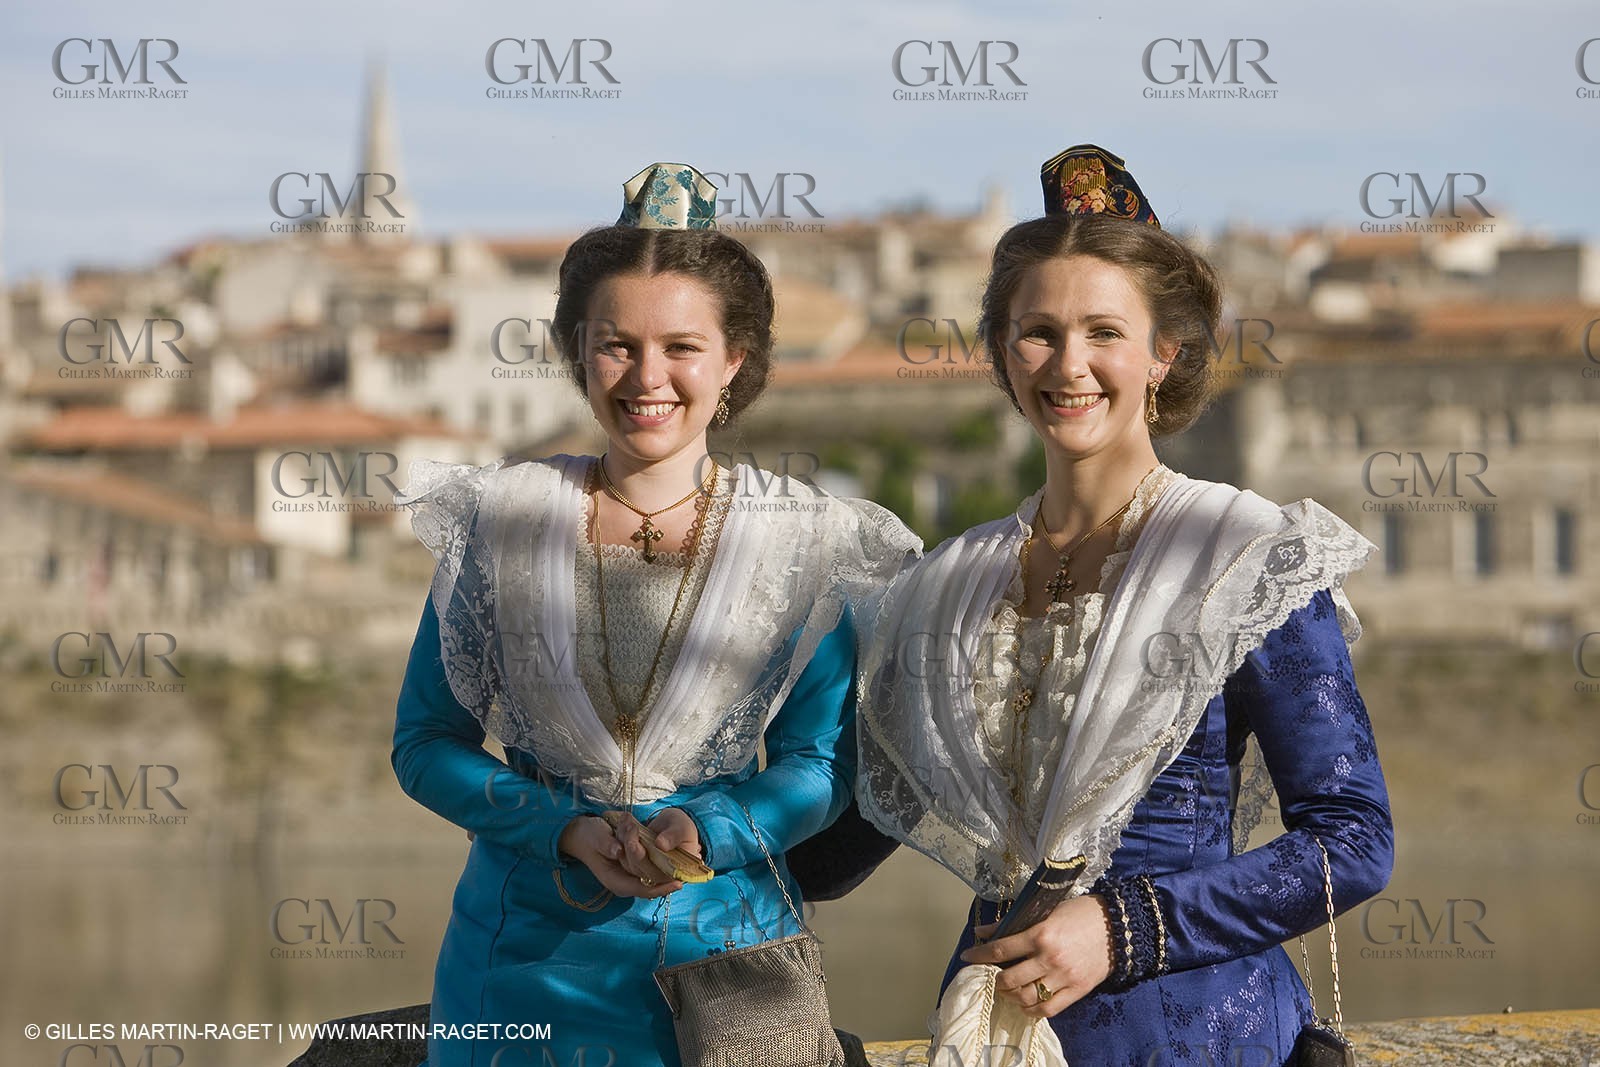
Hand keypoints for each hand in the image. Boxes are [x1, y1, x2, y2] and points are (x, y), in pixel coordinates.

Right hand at [558, 814, 682, 898]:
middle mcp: (623, 882)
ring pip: (652, 881)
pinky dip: (661, 869)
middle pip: (651, 888)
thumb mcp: (596, 836)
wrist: (581, 834)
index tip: (679, 883)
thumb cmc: (589, 836)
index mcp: (614, 880)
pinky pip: (650, 873)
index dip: (661, 888)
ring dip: (666, 875)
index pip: (642, 889)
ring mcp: (627, 877)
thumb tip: (618, 850)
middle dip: (668, 882)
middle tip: (687, 875)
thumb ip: (607, 844)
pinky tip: (674, 863)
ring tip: (684, 869)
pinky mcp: (631, 870)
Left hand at [610, 808, 703, 884]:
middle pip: (636, 867)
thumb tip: (661, 844)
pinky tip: (624, 820)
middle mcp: (657, 876)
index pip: (653, 873)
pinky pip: (622, 853)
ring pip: (626, 861)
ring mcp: (644, 870)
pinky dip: (621, 837)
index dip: (640, 859)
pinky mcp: (634, 862)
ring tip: (627, 819)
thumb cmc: (682, 828)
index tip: (633, 842)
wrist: (674, 825)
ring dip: (623, 839)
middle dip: (630, 845)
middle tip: (631, 826)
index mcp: (673, 873)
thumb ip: (673, 836)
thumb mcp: (682, 828)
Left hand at [958, 895, 1112, 1016]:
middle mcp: (1049, 958)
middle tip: (992, 976)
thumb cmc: (1079, 913)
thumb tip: (982, 931)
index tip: (967, 957)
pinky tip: (1025, 1004)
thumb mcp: (1045, 910)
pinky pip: (1048, 1009)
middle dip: (995, 980)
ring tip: (1007, 990)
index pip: (1000, 950)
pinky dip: (1032, 1010)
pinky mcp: (1077, 990)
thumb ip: (1013, 923)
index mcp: (1040, 933)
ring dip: (1010, 996)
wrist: (1117, 926)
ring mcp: (1064, 976)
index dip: (979, 955)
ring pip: (1026, 997)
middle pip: (1010, 979)